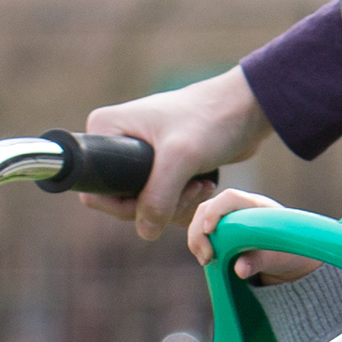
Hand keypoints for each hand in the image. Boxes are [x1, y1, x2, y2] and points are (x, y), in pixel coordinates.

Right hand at [82, 66, 274, 240]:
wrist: (247, 109)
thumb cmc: (211, 120)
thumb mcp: (180, 158)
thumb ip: (158, 197)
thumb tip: (145, 231)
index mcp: (106, 130)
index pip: (95, 189)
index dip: (123, 205)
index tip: (158, 197)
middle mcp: (117, 143)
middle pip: (122, 203)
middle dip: (159, 206)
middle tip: (190, 189)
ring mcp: (140, 158)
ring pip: (147, 207)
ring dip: (177, 206)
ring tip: (201, 184)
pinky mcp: (164, 169)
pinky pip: (164, 203)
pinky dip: (184, 203)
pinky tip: (204, 185)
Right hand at [189, 189, 320, 283]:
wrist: (293, 259)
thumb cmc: (290, 253)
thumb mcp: (279, 259)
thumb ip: (260, 262)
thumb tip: (240, 269)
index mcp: (257, 207)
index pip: (230, 198)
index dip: (215, 211)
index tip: (209, 231)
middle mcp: (241, 208)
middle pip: (208, 208)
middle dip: (199, 231)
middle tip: (206, 258)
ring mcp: (230, 217)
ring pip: (201, 219)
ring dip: (196, 239)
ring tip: (205, 260)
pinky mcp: (223, 230)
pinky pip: (203, 231)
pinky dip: (199, 244)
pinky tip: (206, 259)